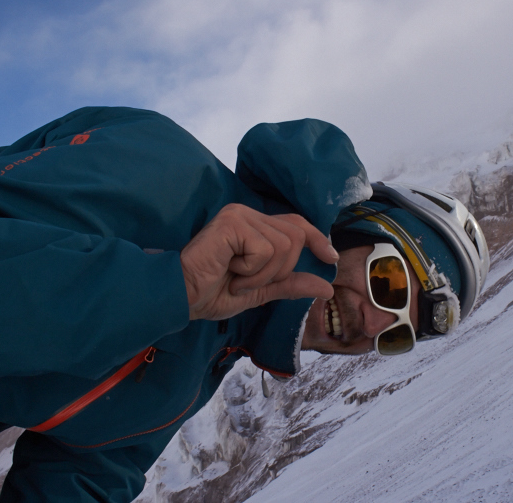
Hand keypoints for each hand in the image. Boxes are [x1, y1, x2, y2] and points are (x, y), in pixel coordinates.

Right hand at [179, 204, 338, 320]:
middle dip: (280, 270)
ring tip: (236, 278)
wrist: (180, 297)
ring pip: (283, 246)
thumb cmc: (210, 292)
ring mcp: (239, 215)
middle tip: (248, 281)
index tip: (331, 257)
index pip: (296, 224)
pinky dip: (252, 271)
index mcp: (254, 225)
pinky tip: (229, 272)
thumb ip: (291, 285)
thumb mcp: (260, 291)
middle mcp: (248, 214)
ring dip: (263, 274)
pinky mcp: (231, 222)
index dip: (317, 239)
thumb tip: (327, 287)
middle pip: (295, 237)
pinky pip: (265, 249)